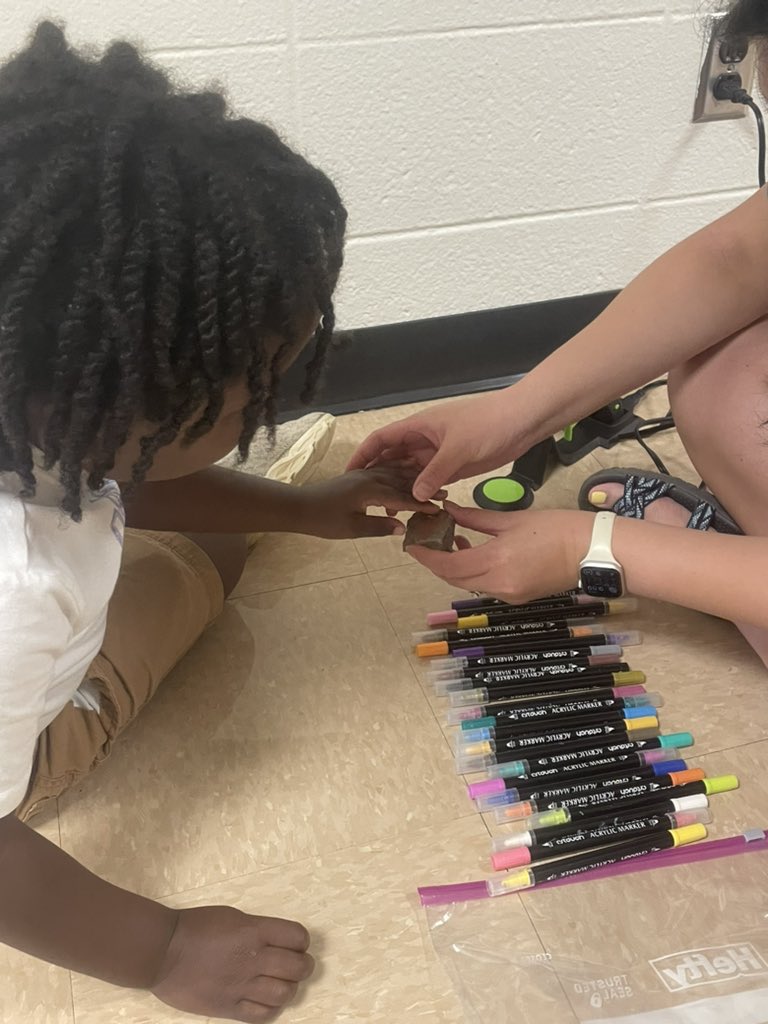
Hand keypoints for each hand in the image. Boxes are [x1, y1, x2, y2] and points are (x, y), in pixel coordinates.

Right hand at [150, 905, 313, 1022]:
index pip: (297, 937)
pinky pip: (263, 1015)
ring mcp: (241, 986)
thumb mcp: (233, 916)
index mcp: (254, 931)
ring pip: (285, 993)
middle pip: (297, 967)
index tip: (297, 944)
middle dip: (304, 966)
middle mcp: (253, 959)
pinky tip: (267, 1000)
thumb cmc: (197, 927)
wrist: (164, 952)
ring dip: (290, 988)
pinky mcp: (229, 1008)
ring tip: (283, 983)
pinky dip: (272, 1008)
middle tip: (298, 965)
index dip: (301, 941)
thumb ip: (258, 929)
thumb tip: (277, 941)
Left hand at [298, 466, 445, 538]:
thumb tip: (402, 528)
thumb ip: (379, 527)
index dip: (420, 504)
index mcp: (370, 491)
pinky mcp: (358, 475)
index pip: (402, 498)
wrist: (300, 506)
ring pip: (394, 473)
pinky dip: (398, 471)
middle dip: (422, 488)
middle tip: (444, 493)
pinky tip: (405, 472)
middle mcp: (369, 478)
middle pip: (402, 482)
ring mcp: (363, 474)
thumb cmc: (324, 520)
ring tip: (430, 481)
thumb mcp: (353, 528)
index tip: (437, 510)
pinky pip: (383, 469)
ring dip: (413, 478)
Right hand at [347, 390, 533, 500]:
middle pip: (392, 459)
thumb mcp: (457, 448)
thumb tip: (414, 496)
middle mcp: (423, 440)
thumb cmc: (487, 424)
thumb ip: (435, 472)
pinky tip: (417, 509)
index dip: (363, 455)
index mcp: (418, 427)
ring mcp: (438, 453)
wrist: (522, 421)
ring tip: (390, 511)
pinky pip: (431, 481)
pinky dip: (423, 493)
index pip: (381, 440)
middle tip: (368, 501)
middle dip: (379, 477)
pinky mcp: (453, 465)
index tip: (348, 474)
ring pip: (411, 472)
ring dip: (400, 488)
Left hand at [405, 501, 593, 602]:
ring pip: (468, 583)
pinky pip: (485, 586)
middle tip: (427, 540)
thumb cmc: (557, 528)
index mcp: (495, 562)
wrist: (594, 551)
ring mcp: (509, 594)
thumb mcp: (511, 519)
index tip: (412, 543)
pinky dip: (473, 571)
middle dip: (436, 561)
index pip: (447, 565)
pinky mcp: (518, 597)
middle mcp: (498, 584)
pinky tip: (475, 552)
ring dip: (454, 567)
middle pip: (453, 578)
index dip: (426, 556)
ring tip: (452, 540)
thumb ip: (475, 518)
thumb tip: (448, 511)